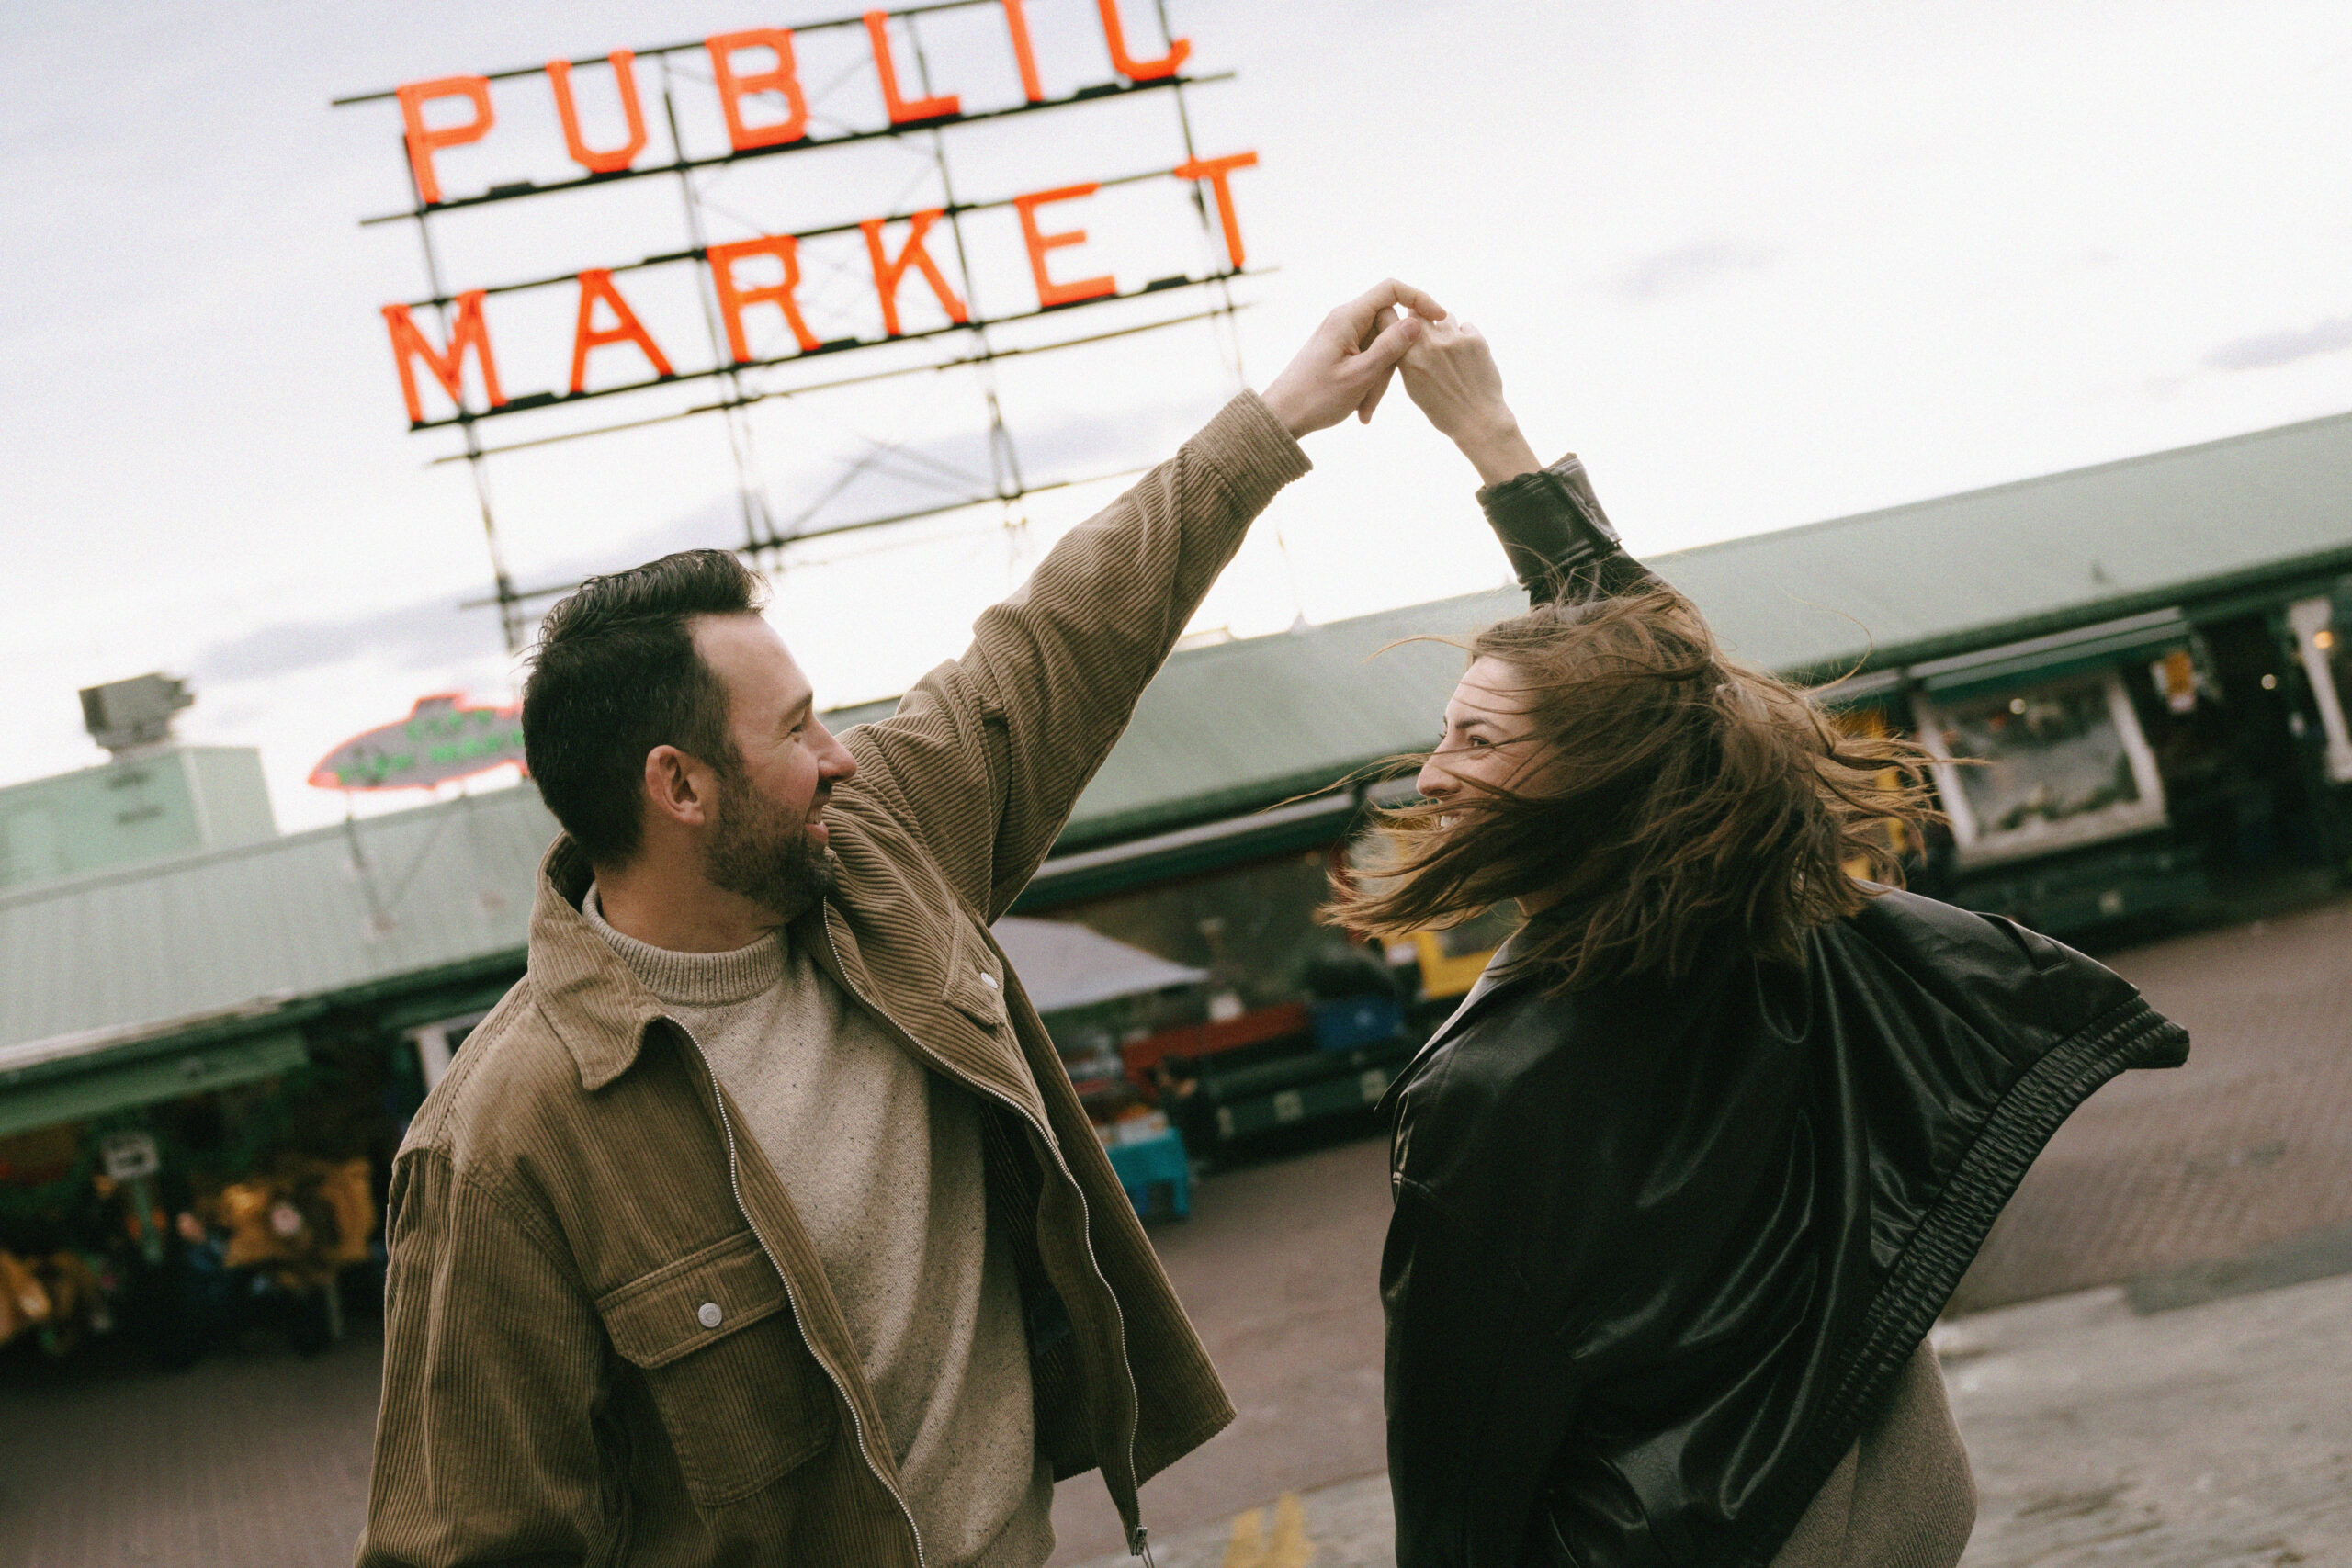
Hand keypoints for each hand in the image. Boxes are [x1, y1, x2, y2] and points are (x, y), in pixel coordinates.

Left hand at [1259, 280, 1443, 437]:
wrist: (1282, 417)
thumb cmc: (1316, 397)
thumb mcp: (1360, 375)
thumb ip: (1390, 346)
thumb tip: (1415, 322)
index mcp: (1347, 318)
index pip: (1391, 289)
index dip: (1419, 298)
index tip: (1440, 319)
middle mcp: (1345, 321)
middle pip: (1389, 326)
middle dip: (1392, 361)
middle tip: (1377, 395)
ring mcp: (1343, 337)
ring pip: (1381, 348)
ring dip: (1379, 379)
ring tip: (1365, 409)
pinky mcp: (1342, 352)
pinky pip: (1368, 360)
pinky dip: (1370, 382)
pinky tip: (1361, 408)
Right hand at [1400, 316, 1541, 486]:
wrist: (1477, 420)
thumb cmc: (1442, 409)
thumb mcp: (1414, 386)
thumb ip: (1407, 358)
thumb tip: (1408, 336)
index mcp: (1407, 357)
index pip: (1390, 318)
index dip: (1396, 318)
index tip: (1402, 322)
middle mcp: (1428, 343)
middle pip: (1419, 311)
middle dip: (1422, 318)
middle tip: (1429, 332)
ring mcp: (1453, 339)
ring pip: (1445, 316)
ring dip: (1445, 327)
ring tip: (1451, 348)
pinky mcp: (1475, 339)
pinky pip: (1466, 325)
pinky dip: (1465, 336)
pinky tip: (1467, 355)